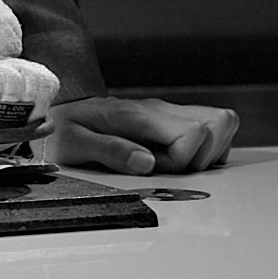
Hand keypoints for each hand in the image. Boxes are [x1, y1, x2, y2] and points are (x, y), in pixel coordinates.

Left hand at [50, 95, 238, 176]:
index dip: (181, 160)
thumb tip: (147, 163)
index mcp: (138, 115)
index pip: (193, 132)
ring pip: (220, 123)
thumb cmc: (64, 128)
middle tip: (169, 168)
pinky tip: (175, 161)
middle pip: (219, 122)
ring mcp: (167, 113)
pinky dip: (203, 151)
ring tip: (172, 165)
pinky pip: (208, 132)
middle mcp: (159, 110)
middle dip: (203, 157)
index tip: (154, 168)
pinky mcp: (169, 121)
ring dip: (208, 153)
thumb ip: (110, 151)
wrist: (57, 111)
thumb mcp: (75, 143)